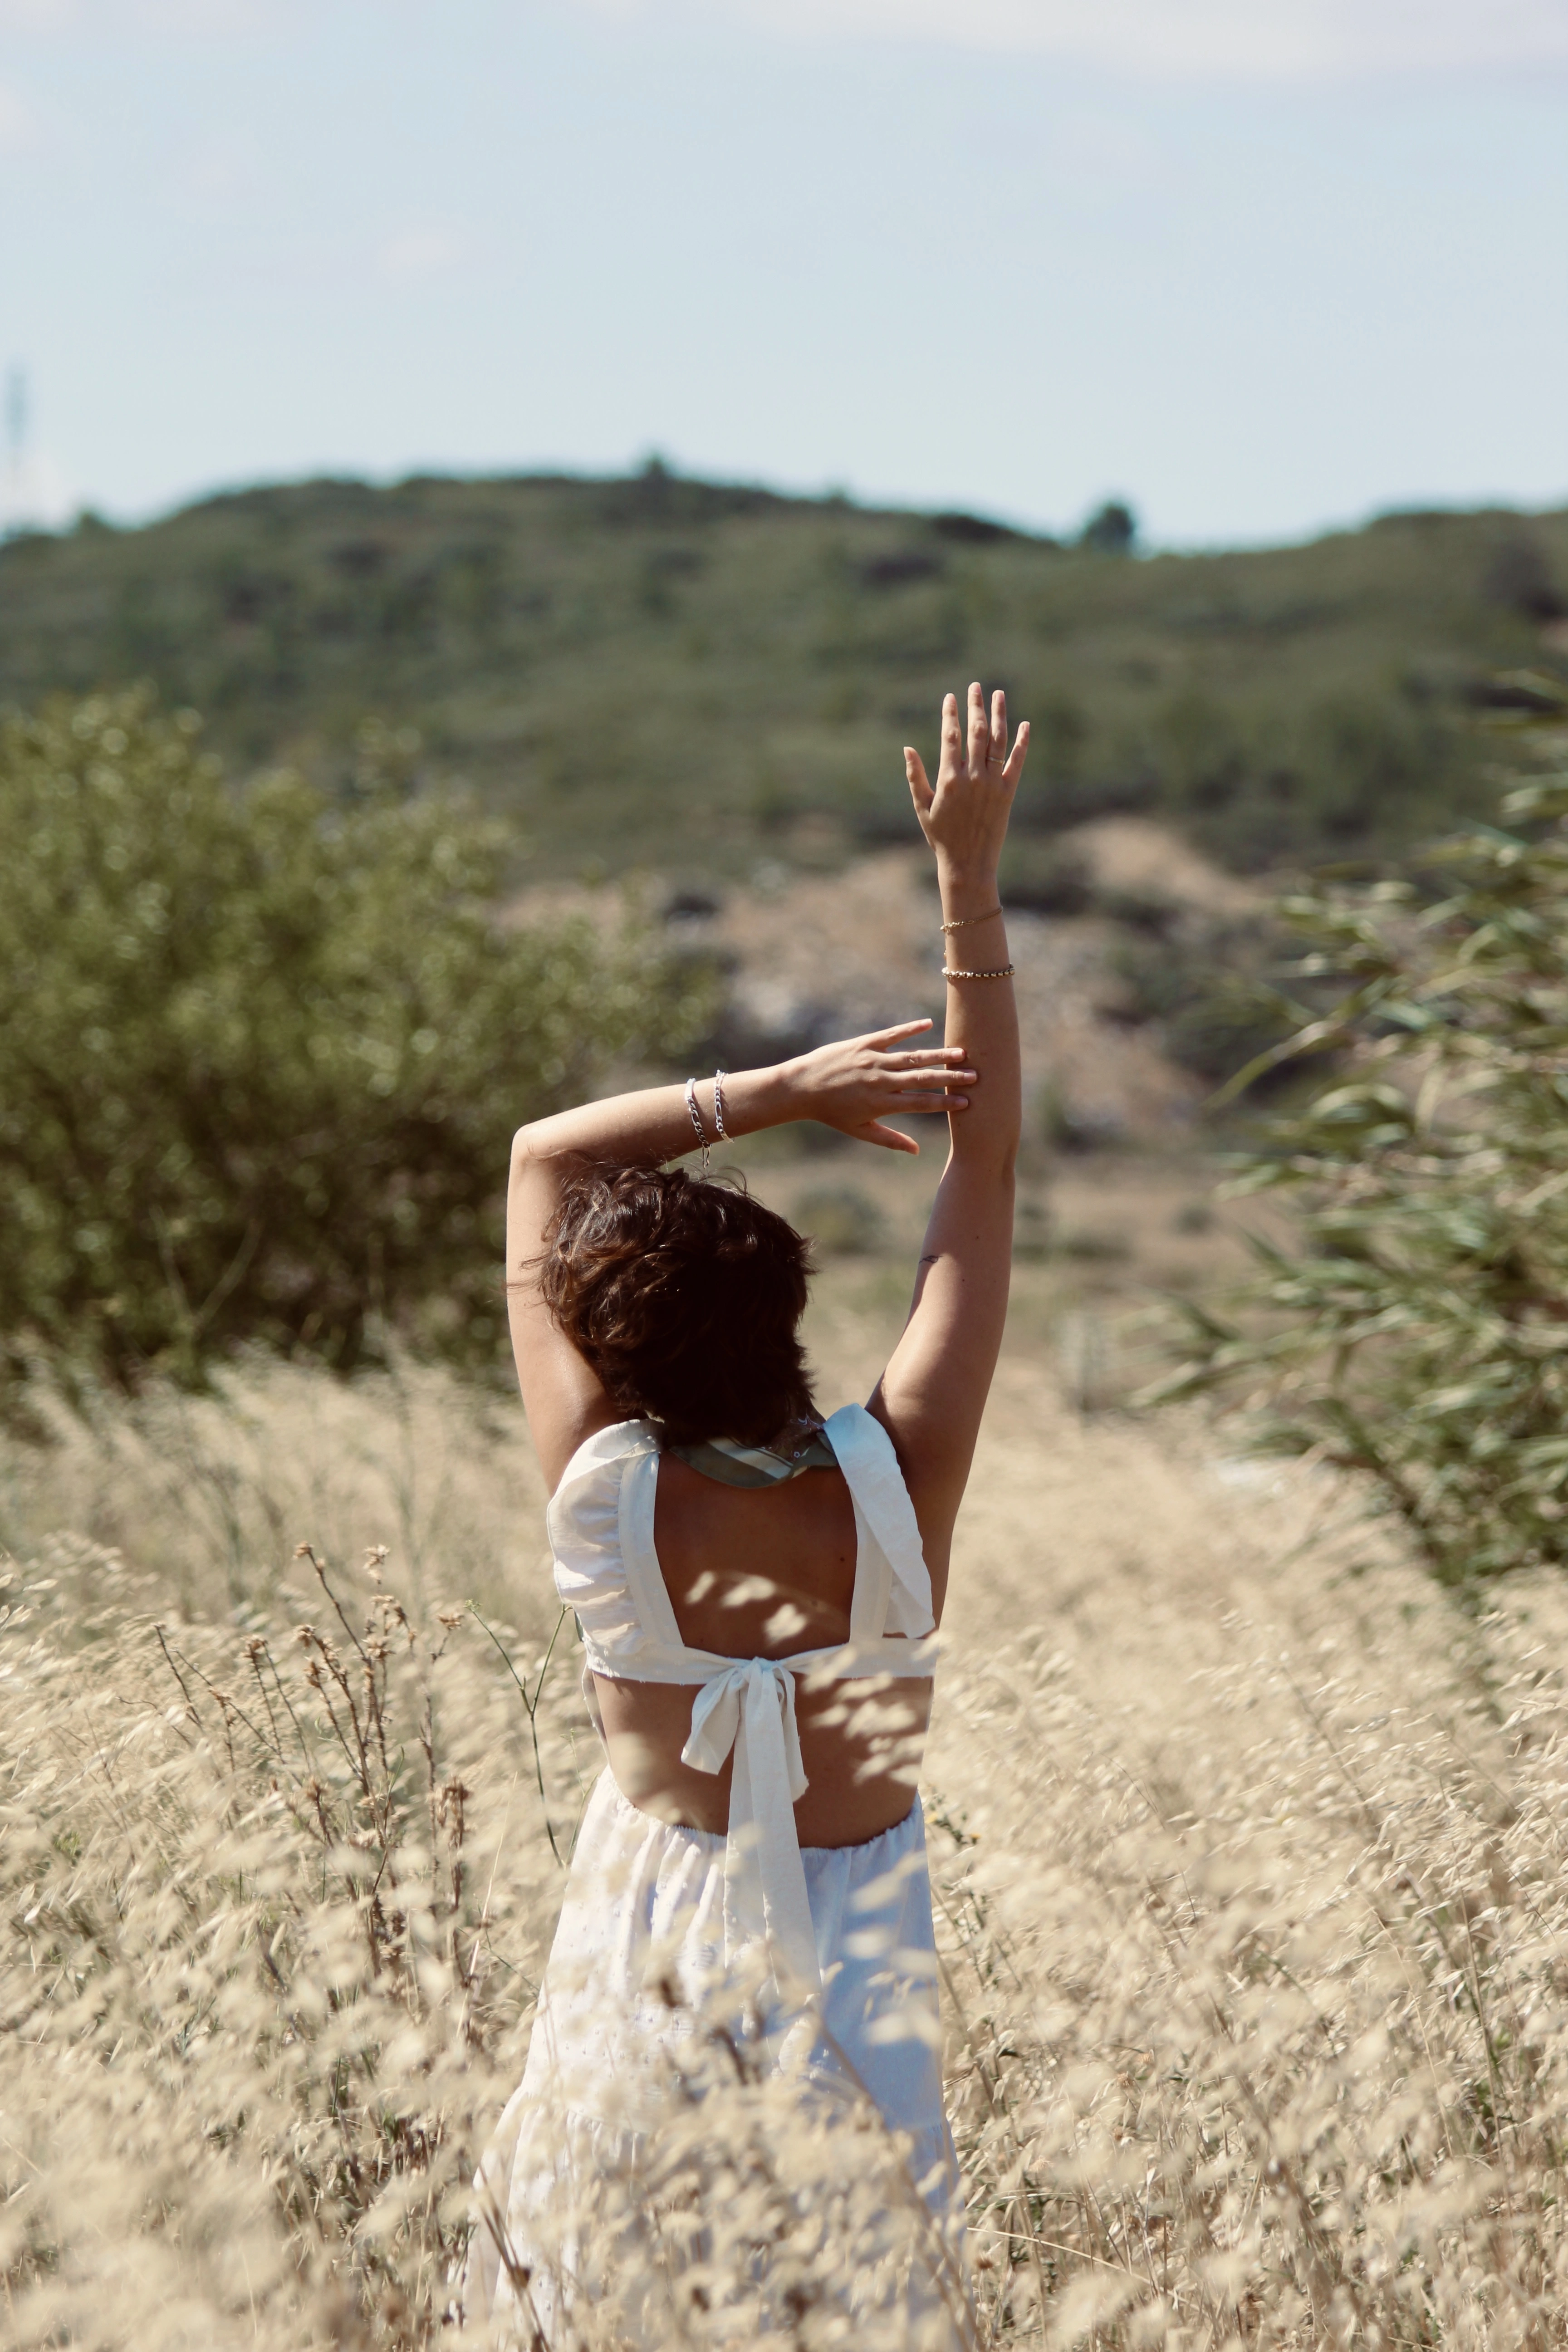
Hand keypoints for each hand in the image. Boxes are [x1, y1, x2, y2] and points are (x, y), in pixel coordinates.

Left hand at [778, 1021, 974, 1155]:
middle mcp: (880, 1081)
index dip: (945, 1103)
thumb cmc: (832, 1113)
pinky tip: (928, 1023)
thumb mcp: (860, 1131)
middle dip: (950, 1078)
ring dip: (938, 1054)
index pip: (921, 1104)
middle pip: (922, 1079)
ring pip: (912, 1056)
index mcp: (882, 1104)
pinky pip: (891, 1035)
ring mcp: (873, 1060)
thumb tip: (916, 1151)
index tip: (967, 1103)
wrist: (801, 1087)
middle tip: (975, 1076)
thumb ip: (890, 1139)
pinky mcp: (863, 1043)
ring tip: (961, 1052)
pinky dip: (910, 1028)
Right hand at [905, 683, 1029, 881]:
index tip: (951, 697)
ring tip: (999, 695)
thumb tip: (907, 748)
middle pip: (976, 732)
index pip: (950, 737)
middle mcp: (972, 777)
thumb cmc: (941, 836)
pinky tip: (1025, 725)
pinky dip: (1022, 742)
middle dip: (975, 707)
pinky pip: (1017, 762)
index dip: (950, 714)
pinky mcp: (1008, 792)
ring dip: (999, 715)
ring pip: (997, 741)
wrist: (968, 863)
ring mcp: (992, 784)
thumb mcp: (922, 807)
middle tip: (975, 687)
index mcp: (948, 779)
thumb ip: (915, 776)